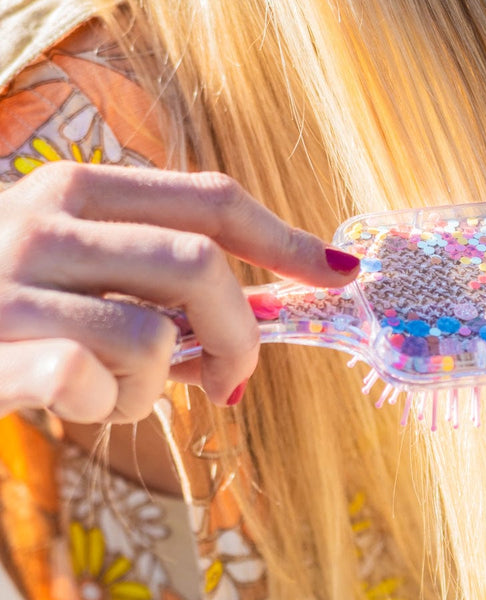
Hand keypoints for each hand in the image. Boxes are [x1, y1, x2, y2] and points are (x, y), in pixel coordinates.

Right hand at [0, 162, 358, 422]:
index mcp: (77, 191)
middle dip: (239, 334)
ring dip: (155, 385)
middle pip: (200, 266)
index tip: (338, 273)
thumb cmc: (9, 306)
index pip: (208, 199)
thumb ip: (155, 276)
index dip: (284, 238)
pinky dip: (104, 407)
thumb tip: (262, 309)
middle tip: (229, 378)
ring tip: (117, 392)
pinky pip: (87, 382)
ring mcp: (11, 288)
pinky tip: (76, 404)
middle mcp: (44, 224)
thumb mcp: (75, 267)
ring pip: (151, 338)